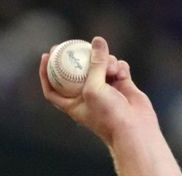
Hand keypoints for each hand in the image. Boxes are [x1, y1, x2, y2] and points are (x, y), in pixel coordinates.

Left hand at [39, 36, 156, 146]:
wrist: (134, 130)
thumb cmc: (108, 115)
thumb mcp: (94, 88)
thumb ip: (95, 64)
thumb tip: (97, 41)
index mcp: (73, 104)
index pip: (53, 88)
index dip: (46, 72)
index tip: (46, 55)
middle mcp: (88, 96)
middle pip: (77, 72)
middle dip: (76, 57)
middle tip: (73, 43)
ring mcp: (106, 90)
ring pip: (101, 66)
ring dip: (106, 62)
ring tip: (111, 69)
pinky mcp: (122, 85)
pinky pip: (118, 68)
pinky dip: (120, 67)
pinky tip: (122, 72)